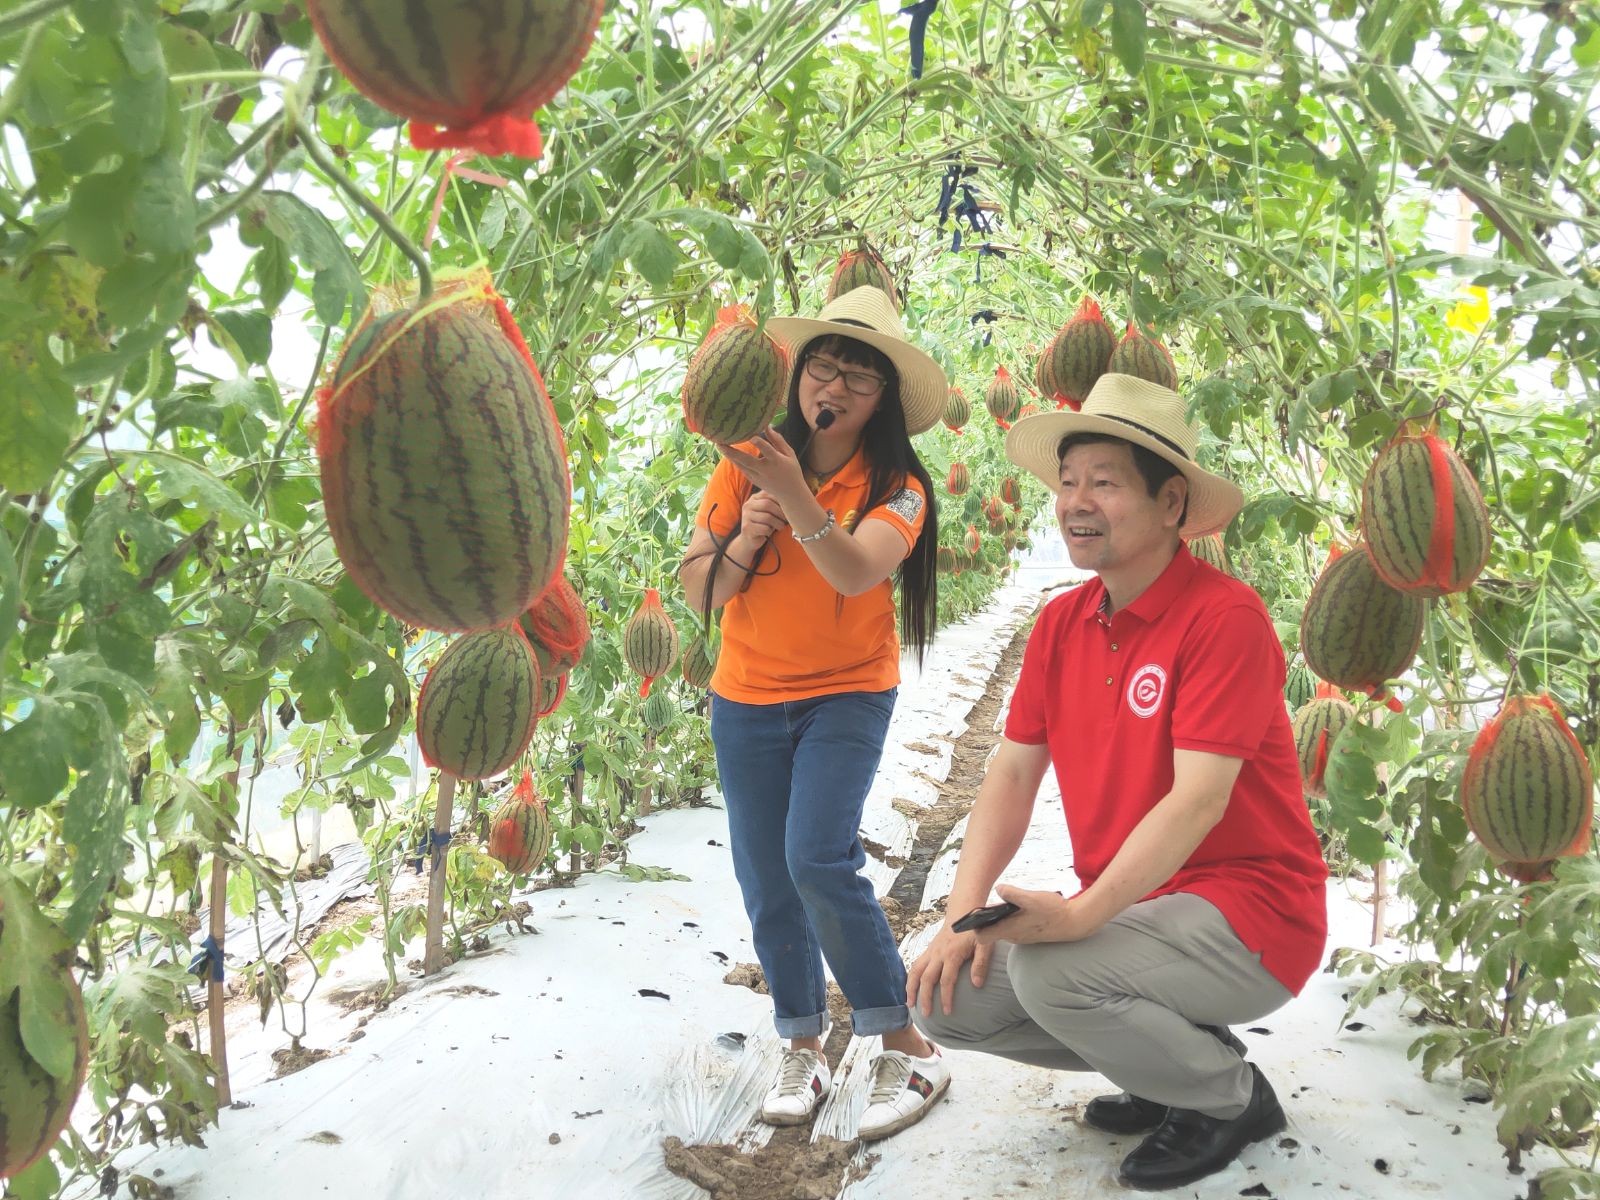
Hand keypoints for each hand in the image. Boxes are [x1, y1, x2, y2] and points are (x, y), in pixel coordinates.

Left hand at [717, 425, 808, 505]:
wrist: (790, 494)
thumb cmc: (792, 470)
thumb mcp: (789, 454)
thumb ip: (778, 440)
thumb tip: (767, 426)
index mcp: (777, 461)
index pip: (766, 450)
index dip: (758, 442)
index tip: (750, 434)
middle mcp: (765, 469)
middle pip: (746, 460)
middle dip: (732, 451)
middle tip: (720, 441)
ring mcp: (758, 477)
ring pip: (740, 465)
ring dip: (729, 455)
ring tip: (719, 445)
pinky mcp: (753, 480)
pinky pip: (742, 469)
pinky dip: (734, 461)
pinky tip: (727, 452)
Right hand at [735, 493, 787, 551]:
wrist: (749, 540)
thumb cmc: (763, 524)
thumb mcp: (769, 512)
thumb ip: (776, 504)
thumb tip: (793, 502)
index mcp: (754, 498)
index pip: (769, 493)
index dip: (781, 501)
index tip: (788, 508)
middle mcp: (748, 505)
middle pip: (767, 504)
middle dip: (780, 513)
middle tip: (786, 519)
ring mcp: (746, 516)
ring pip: (767, 517)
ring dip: (778, 523)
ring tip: (780, 526)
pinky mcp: (747, 528)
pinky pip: (764, 528)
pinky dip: (770, 531)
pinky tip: (769, 533)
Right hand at [906, 922, 993, 1017]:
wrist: (962, 912)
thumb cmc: (975, 930)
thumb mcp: (984, 944)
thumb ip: (981, 964)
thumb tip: (976, 985)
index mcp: (952, 954)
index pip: (946, 980)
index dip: (946, 997)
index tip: (947, 1012)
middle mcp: (938, 954)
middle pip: (926, 979)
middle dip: (924, 998)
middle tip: (925, 1014)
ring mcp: (931, 951)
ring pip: (915, 971)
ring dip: (910, 988)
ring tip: (909, 1004)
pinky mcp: (928, 950)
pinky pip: (915, 965)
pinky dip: (910, 977)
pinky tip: (909, 988)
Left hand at [971, 884, 1098, 947]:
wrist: (1075, 922)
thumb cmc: (1053, 911)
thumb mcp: (1032, 898)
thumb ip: (1013, 894)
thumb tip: (998, 889)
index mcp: (1010, 930)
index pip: (981, 938)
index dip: (974, 927)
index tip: (973, 914)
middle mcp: (1013, 936)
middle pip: (989, 932)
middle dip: (984, 920)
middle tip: (984, 905)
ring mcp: (1021, 936)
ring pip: (1001, 928)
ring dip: (997, 918)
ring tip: (998, 903)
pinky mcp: (1028, 932)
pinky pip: (1011, 927)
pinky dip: (1008, 919)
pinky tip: (1014, 907)